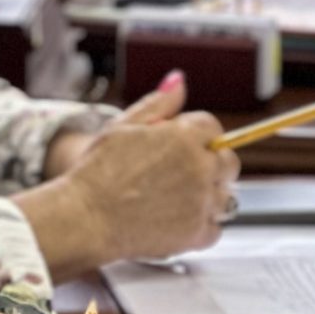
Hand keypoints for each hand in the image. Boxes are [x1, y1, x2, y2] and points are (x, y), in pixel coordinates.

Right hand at [54, 109, 236, 266]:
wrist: (85, 218)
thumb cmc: (96, 171)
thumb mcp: (121, 126)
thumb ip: (157, 104)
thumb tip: (179, 80)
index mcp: (184, 137)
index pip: (213, 127)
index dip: (196, 135)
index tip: (177, 147)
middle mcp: (200, 168)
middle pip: (229, 162)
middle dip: (210, 164)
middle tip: (178, 174)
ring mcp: (202, 202)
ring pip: (226, 197)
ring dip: (208, 196)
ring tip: (174, 200)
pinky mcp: (198, 233)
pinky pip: (216, 228)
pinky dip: (201, 226)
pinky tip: (175, 220)